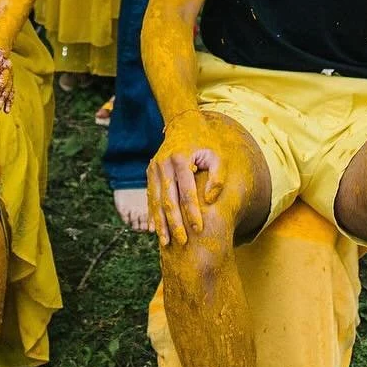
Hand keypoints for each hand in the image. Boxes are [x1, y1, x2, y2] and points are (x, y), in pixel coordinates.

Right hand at [146, 109, 242, 246]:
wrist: (183, 124)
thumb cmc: (205, 142)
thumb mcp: (217, 155)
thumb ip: (217, 177)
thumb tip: (210, 200)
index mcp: (180, 159)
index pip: (187, 191)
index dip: (192, 212)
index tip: (199, 229)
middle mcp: (163, 164)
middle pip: (168, 199)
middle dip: (175, 223)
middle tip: (182, 242)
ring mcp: (153, 168)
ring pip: (156, 201)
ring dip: (161, 223)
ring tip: (166, 243)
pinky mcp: (149, 172)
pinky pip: (150, 197)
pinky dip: (152, 214)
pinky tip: (154, 230)